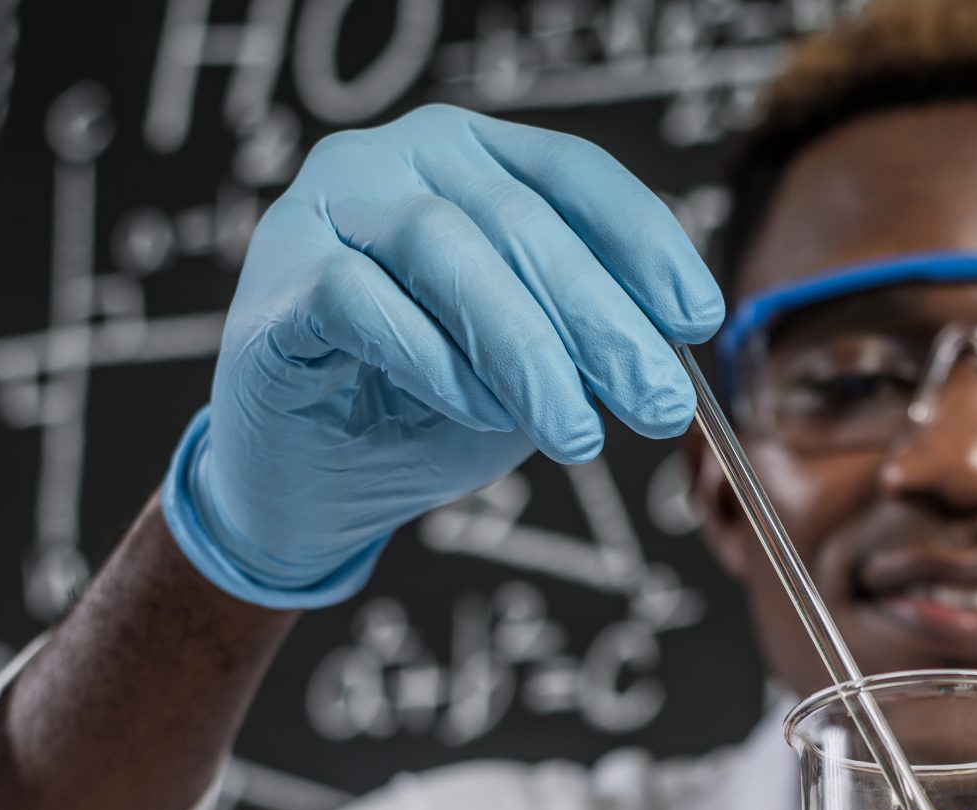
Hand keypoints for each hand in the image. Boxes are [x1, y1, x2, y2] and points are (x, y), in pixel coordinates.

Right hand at [164, 106, 721, 605]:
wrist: (311, 483)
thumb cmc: (422, 409)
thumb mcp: (531, 375)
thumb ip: (587, 347)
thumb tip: (668, 356)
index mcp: (470, 159)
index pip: (571, 174)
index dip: (642, 242)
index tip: (697, 319)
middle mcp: (395, 159)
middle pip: (518, 218)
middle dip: (601, 319)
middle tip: (657, 403)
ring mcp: (327, 208)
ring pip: (444, 247)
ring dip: (524, 348)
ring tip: (573, 432)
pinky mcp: (279, 279)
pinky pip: (361, 299)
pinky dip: (433, 359)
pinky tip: (479, 411)